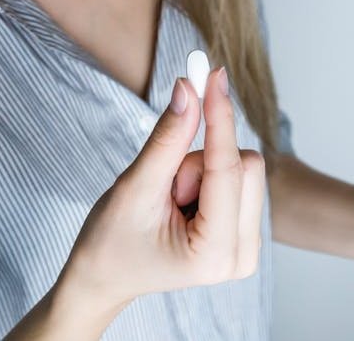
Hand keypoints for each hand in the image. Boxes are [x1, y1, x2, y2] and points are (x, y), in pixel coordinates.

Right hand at [60, 67, 264, 310]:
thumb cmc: (111, 243)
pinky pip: (240, 180)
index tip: (214, 75)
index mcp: (214, 254)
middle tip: (166, 187)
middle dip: (200, 161)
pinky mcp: (246, 234)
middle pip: (247, 165)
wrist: (106, 278)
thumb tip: (189, 89)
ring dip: (202, 171)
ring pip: (244, 169)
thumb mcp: (134, 188)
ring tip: (171, 201)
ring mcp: (248, 247)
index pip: (227, 169)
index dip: (219, 117)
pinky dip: (209, 179)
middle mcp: (243, 257)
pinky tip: (184, 204)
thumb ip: (166, 140)